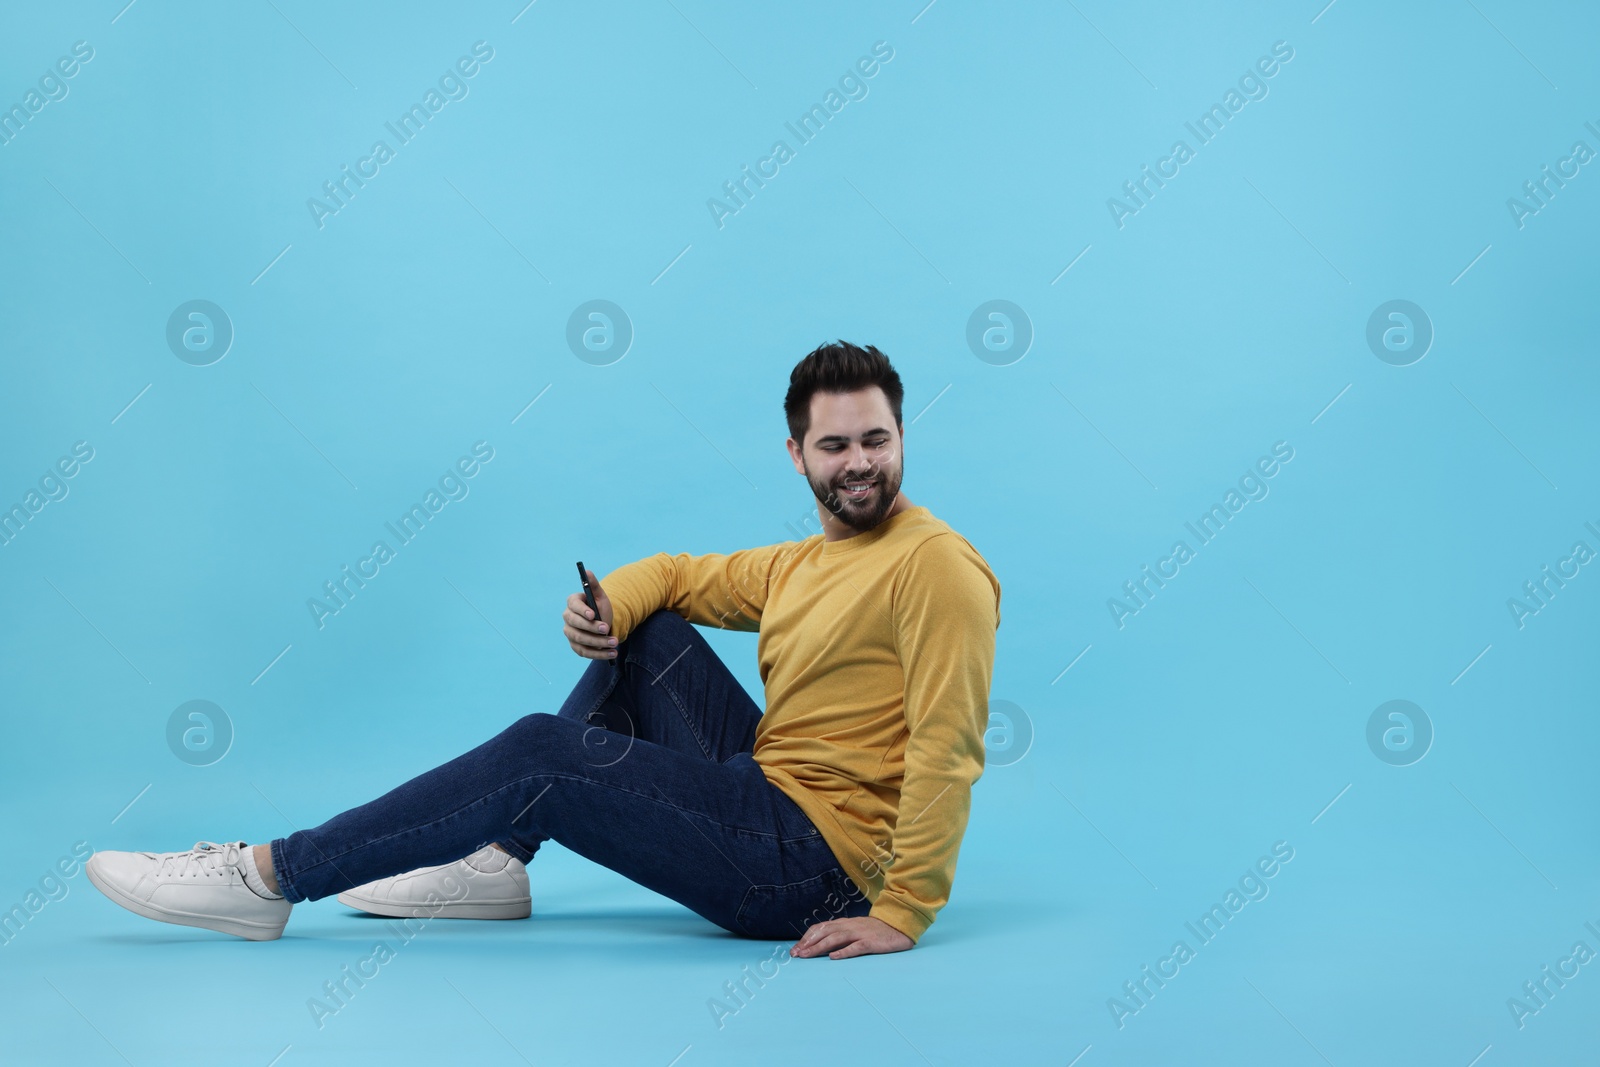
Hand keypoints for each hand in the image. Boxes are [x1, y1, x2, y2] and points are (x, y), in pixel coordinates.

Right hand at [563, 568, 616, 659]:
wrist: (604, 623)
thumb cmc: (600, 607)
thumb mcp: (600, 596)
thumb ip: (593, 585)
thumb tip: (587, 571)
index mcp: (572, 603)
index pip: (573, 606)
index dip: (582, 611)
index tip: (593, 614)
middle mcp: (568, 619)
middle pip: (575, 625)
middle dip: (591, 628)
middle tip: (607, 629)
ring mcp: (570, 634)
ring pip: (581, 640)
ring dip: (599, 643)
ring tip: (615, 642)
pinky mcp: (576, 647)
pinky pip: (585, 652)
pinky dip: (599, 654)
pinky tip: (612, 653)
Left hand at [789, 916, 913, 959]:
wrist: (899, 926)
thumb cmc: (875, 931)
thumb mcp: (855, 930)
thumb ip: (840, 935)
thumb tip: (820, 945)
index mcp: (844, 923)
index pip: (821, 928)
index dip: (807, 938)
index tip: (795, 949)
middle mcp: (850, 926)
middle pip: (824, 932)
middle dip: (808, 943)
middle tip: (795, 954)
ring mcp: (860, 933)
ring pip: (836, 938)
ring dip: (819, 947)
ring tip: (807, 955)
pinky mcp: (872, 942)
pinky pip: (856, 947)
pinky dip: (844, 952)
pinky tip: (834, 957)